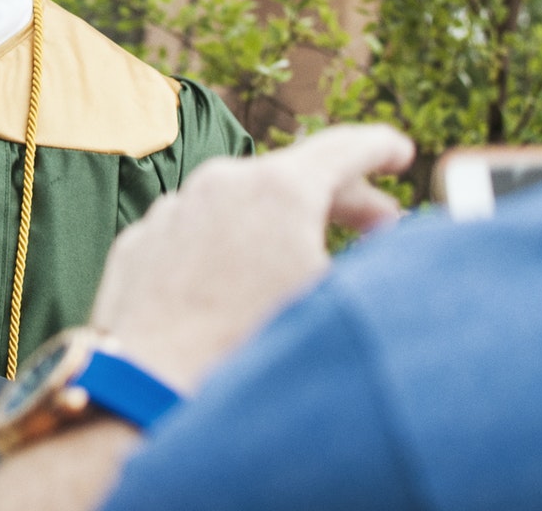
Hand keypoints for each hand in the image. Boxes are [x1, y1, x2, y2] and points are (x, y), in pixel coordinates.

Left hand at [88, 124, 413, 391]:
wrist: (150, 392)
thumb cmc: (252, 353)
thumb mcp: (337, 305)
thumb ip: (371, 268)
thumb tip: (391, 256)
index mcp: (279, 189)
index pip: (344, 149)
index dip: (380, 148)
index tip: (399, 152)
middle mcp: (222, 183)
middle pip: (293, 176)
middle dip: (342, 199)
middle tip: (378, 225)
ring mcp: (174, 210)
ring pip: (240, 205)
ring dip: (279, 226)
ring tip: (304, 262)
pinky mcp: (141, 243)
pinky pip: (196, 234)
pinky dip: (226, 247)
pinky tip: (238, 285)